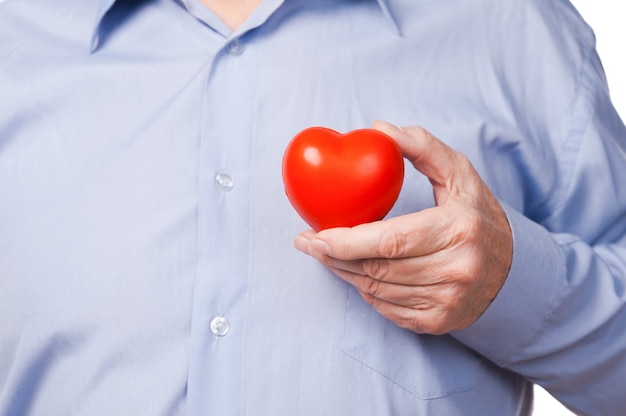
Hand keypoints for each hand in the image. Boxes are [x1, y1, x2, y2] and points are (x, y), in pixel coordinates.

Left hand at [294, 121, 512, 334]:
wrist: (514, 272)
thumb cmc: (478, 216)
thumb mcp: (459, 174)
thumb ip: (422, 147)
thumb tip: (379, 129)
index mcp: (459, 229)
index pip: (390, 241)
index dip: (346, 242)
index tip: (315, 234)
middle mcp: (456, 270)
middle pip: (377, 268)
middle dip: (333, 257)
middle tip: (307, 243)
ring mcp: (448, 301)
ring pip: (377, 290)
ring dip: (344, 273)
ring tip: (325, 254)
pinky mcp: (438, 322)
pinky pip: (386, 308)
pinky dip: (365, 290)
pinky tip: (356, 272)